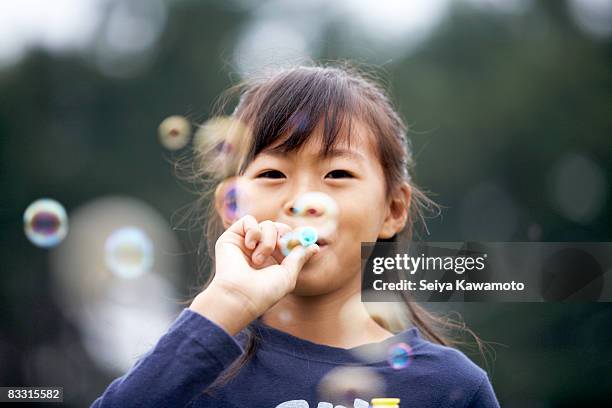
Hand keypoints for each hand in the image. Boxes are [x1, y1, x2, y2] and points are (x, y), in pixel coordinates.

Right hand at [190, 215, 318, 333]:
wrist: (239, 295)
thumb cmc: (264, 291)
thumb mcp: (288, 274)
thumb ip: (299, 258)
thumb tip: (314, 246)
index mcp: (272, 260)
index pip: (286, 240)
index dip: (296, 236)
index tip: (305, 237)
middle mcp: (258, 250)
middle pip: (278, 228)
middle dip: (284, 235)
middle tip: (283, 246)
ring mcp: (245, 243)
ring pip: (266, 225)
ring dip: (267, 241)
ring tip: (258, 260)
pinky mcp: (232, 236)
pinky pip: (248, 220)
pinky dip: (253, 231)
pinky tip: (249, 247)